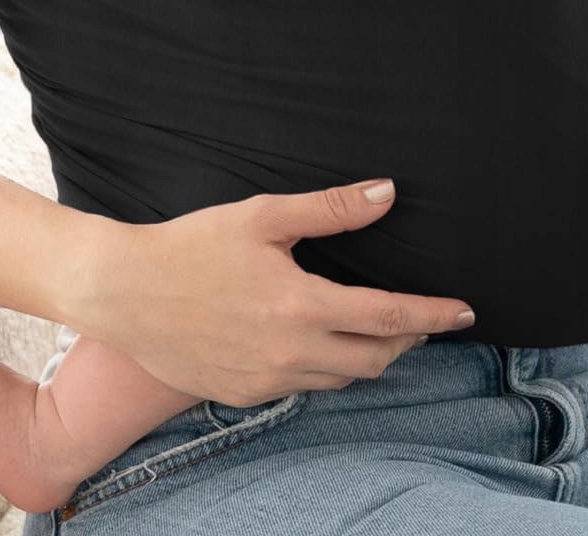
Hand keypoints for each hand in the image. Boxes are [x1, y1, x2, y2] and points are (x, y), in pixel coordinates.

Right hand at [67, 180, 474, 406]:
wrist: (123, 291)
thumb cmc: (193, 245)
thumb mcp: (265, 215)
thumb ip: (332, 209)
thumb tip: (387, 193)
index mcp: (301, 306)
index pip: (389, 318)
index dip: (433, 315)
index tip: (465, 312)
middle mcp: (288, 353)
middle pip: (374, 358)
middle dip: (408, 340)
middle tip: (425, 319)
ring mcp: (264, 381)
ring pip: (339, 378)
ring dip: (369, 356)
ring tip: (381, 330)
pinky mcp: (240, 394)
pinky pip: (301, 387)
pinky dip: (325, 368)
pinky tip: (322, 344)